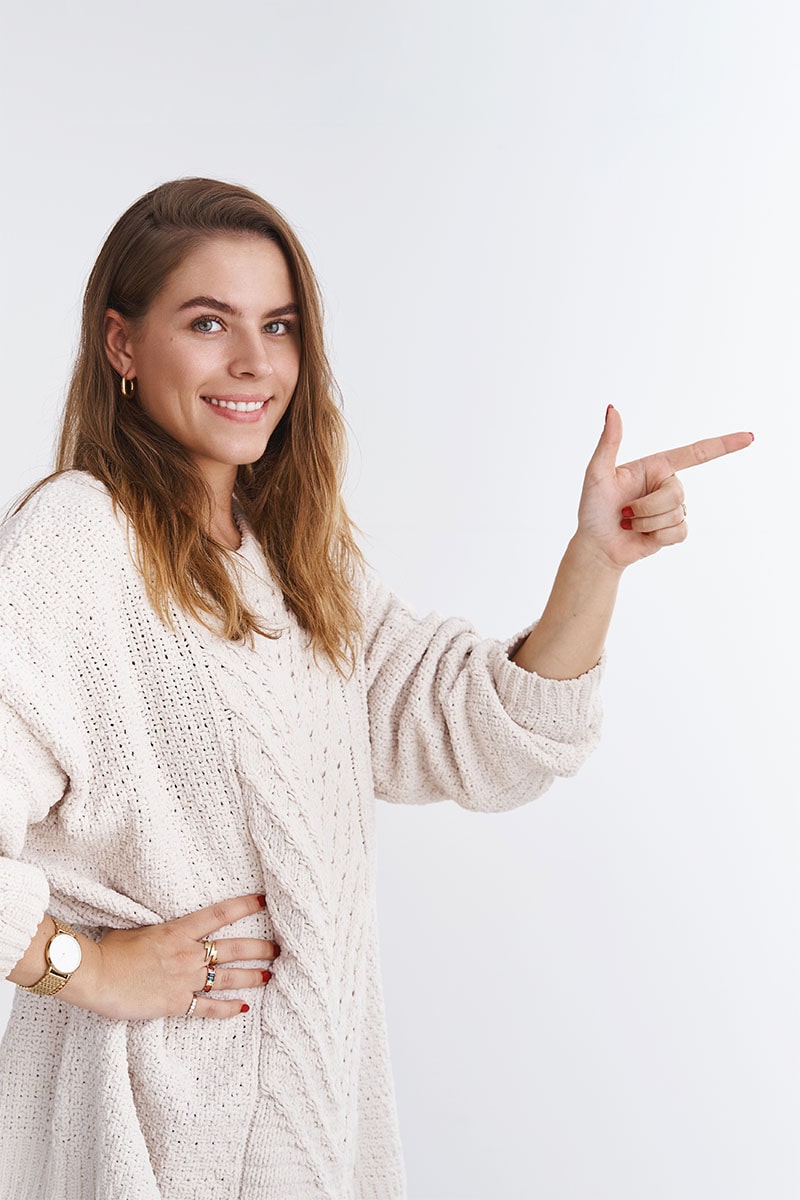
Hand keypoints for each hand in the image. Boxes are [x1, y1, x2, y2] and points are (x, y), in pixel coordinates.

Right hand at [62, 893, 279, 1019]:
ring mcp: (184, 979)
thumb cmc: (110, 950)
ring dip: (252, 976)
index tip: (264, 901)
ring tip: (270, 975)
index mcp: (178, 930)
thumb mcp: (139, 928)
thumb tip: (170, 928)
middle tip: (279, 948)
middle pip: (233, 949)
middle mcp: (187, 953)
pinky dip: (228, 1009)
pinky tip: (244, 1008)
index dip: (245, 906)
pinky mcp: (176, 1003)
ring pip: (228, 977)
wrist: (95, 975)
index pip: (220, 914)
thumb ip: (162, 930)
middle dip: (260, 948)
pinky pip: (209, 1007)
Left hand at [575, 406, 753, 570]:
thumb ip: (609, 442)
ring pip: (677, 513)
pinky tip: (642, 536)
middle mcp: (667, 484)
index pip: (694, 453)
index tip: (749, 437)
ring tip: (629, 524)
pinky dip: (657, 536)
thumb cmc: (592, 509)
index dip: (723, 445)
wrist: (596, 546)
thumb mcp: (597, 473)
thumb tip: (612, 408)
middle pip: (678, 492)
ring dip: (647, 523)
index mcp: (655, 466)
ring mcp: (672, 508)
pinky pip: (679, 532)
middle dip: (648, 507)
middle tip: (625, 513)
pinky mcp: (674, 531)